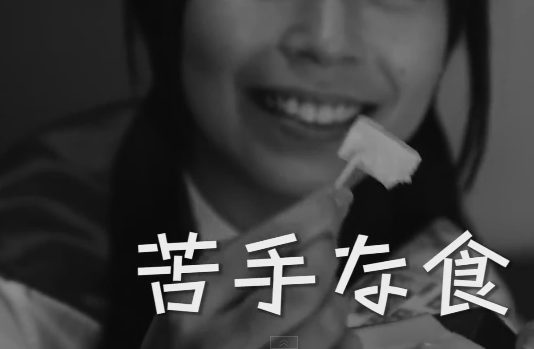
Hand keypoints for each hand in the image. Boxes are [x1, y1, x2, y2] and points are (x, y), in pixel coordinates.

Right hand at [141, 186, 359, 348]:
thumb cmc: (188, 340)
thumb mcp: (194, 295)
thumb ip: (242, 263)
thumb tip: (317, 219)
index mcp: (191, 300)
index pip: (258, 249)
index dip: (306, 219)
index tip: (337, 197)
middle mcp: (215, 340)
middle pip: (297, 290)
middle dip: (326, 260)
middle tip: (331, 246)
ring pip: (321, 329)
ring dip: (337, 304)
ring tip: (332, 296)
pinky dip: (345, 340)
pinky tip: (334, 334)